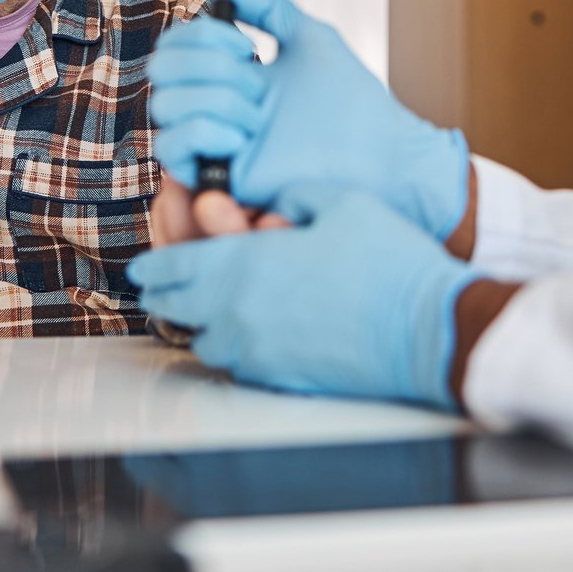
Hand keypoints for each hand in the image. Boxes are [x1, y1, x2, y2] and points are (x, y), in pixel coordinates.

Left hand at [127, 184, 475, 408]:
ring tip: (218, 309)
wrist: (428, 328)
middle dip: (170, 294)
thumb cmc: (389, 261)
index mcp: (246, 263)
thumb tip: (272, 202)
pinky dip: (239, 348)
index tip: (145, 267)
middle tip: (167, 287)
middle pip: (179, 309)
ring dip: (205, 324)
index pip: (175, 267)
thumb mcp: (340, 201)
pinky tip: (260, 332)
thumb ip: (292, 193)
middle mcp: (241, 312)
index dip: (155, 266)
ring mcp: (259, 352)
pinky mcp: (283, 378)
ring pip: (207, 342)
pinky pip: (241, 365)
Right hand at [148, 0, 470, 237]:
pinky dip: (203, 130)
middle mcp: (214, 107)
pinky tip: (243, 137)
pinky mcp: (216, 179)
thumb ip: (268, 7)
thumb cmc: (352, 101)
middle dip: (210, 66)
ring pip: (164, 104)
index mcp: (229, 76)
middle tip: (258, 83)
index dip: (201, 36)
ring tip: (260, 117)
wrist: (378, 153)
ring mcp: (212, 143)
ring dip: (217, 100)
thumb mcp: (310, 37)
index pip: (175, 46)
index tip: (247, 47)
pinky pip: (170, 147)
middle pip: (161, 68)